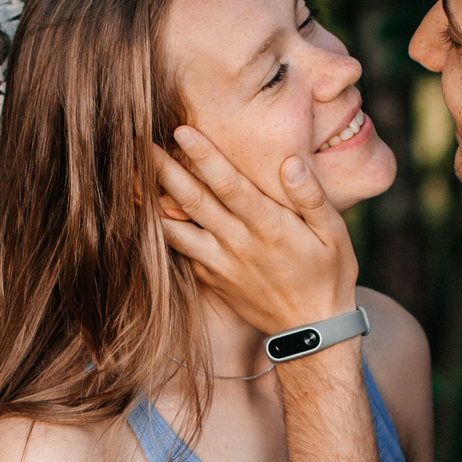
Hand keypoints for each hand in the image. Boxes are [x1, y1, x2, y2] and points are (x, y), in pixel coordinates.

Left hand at [153, 126, 360, 338]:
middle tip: (136, 141)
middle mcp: (238, 244)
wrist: (312, 331)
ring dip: (149, 201)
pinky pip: (181, 251)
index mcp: (268, 227)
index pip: (229, 185)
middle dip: (162, 169)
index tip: (181, 130)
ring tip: (126, 175)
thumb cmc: (328, 274)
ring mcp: (220, 264)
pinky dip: (161, 230)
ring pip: (176, 229)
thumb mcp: (334, 234)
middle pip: (192, 201)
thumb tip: (290, 163)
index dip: (203, 156)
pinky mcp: (211, 278)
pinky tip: (145, 212)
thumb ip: (311, 197)